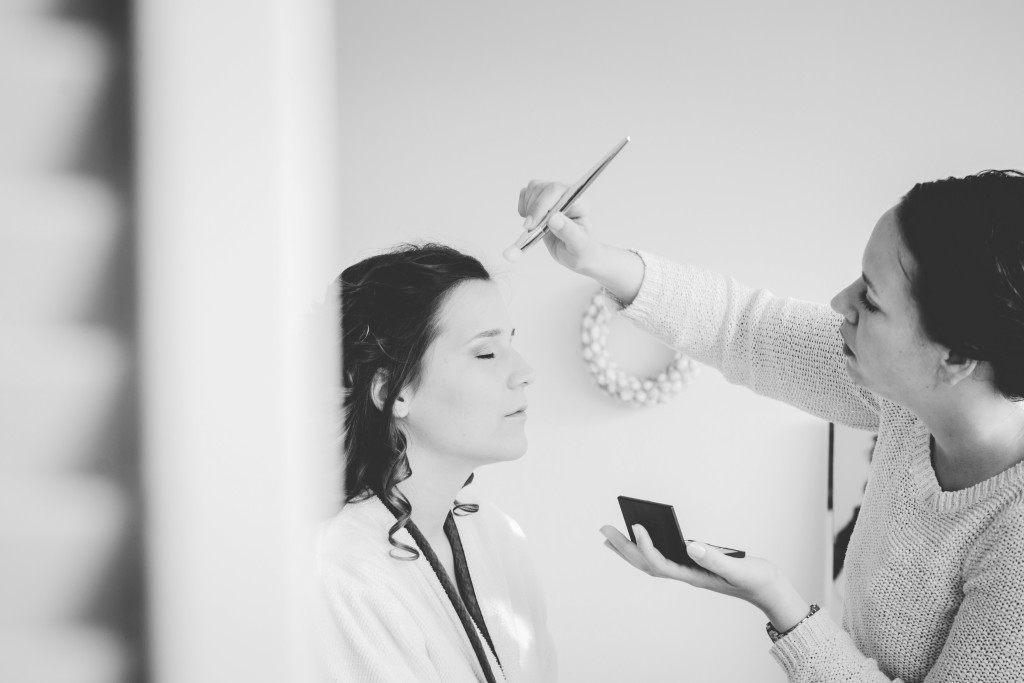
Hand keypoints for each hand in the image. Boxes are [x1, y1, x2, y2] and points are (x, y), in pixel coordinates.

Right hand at [516, 180, 605, 274]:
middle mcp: (566, 196)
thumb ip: (568, 231)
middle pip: (542, 188)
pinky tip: (530, 222)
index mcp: (579, 202)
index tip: (532, 225)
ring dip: (528, 209)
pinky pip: (526, 194)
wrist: (576, 255)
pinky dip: (523, 208)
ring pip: (532, 189)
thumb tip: (553, 218)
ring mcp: (553, 198)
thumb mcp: (578, 246)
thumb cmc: (581, 250)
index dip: (540, 205)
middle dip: (532, 209)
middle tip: (531, 229)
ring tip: (534, 227)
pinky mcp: (542, 202)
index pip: (556, 191)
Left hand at [601, 524, 809, 630]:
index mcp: (693, 575)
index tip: (636, 526)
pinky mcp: (694, 563)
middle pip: (647, 563)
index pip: (660, 563)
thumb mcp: (738, 568)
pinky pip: (663, 555)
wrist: (769, 589)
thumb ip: (716, 559)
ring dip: (630, 548)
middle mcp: (686, 573)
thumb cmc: (756, 579)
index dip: (646, 546)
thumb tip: (691, 545)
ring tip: (611, 534)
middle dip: (624, 547)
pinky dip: (648, 546)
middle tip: (603, 530)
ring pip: (651, 561)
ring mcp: (688, 569)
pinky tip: (643, 536)